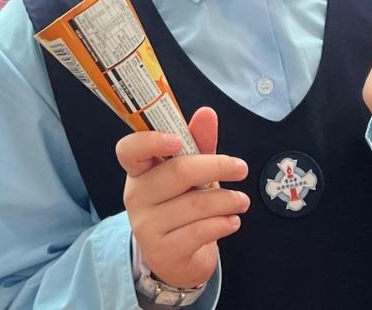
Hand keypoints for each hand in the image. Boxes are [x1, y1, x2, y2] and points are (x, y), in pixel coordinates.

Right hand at [118, 107, 248, 289]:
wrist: (176, 258)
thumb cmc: (182, 205)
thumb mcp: (192, 172)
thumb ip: (198, 142)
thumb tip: (207, 113)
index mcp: (139, 170)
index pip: (130, 150)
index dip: (151, 142)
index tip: (177, 140)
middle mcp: (136, 195)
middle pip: (177, 173)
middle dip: (216, 167)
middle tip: (241, 168)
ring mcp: (146, 225)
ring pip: (194, 204)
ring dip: (227, 200)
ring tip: (241, 201)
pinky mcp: (162, 251)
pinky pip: (199, 232)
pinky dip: (222, 224)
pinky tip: (232, 221)